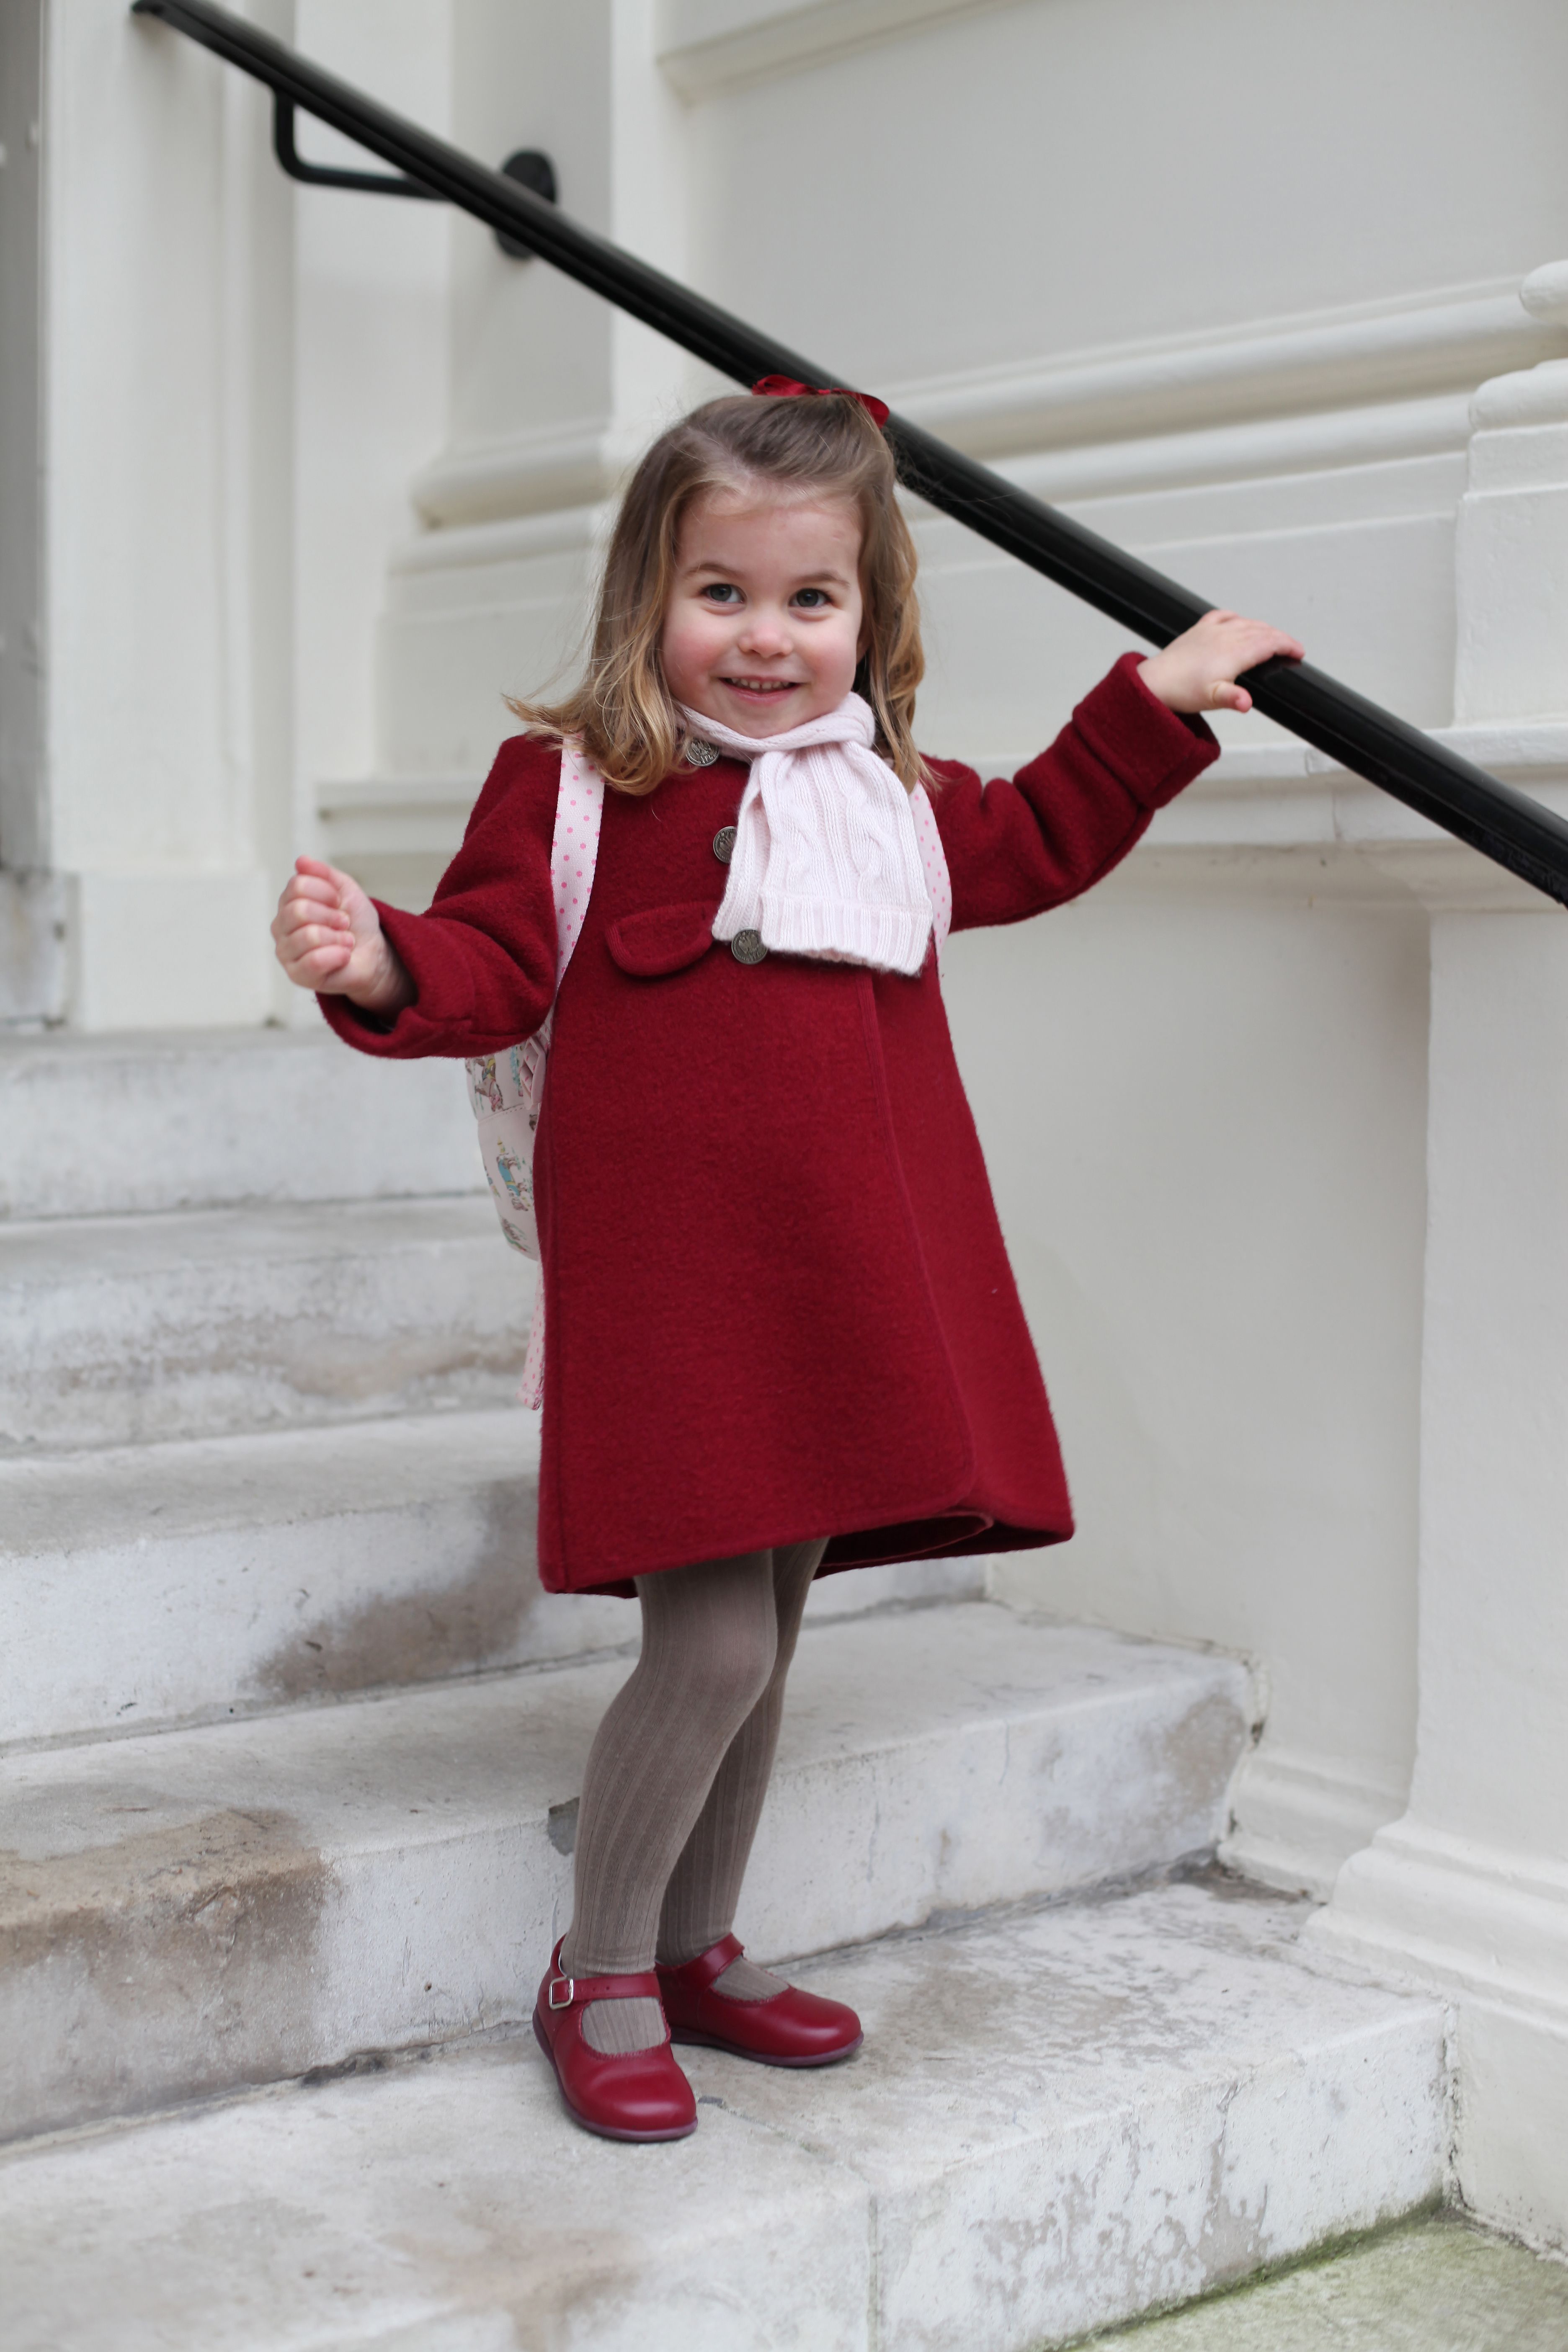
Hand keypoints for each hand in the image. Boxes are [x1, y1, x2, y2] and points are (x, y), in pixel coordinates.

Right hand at [271, 856, 412, 1017]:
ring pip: (308, 936)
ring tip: (345, 941)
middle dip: (332, 916)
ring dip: (337, 938)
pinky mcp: (296, 975)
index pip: (298, 885)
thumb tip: (301, 861)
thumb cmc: (355, 923)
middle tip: (344, 924)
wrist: (373, 953)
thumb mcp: (345, 890)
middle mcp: (281, 926)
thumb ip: (324, 874)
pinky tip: (343, 956)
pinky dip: (337, 956)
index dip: (327, 892)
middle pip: (299, 910)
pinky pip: (314, 961)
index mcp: (288, 902)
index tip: (338, 902)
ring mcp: (285, 952)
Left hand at [1138, 610, 1304, 714]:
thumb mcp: (1211, 699)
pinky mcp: (1199, 629)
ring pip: (1246, 622)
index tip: (1299, 652)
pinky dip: (1237, 618)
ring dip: (1263, 628)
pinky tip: (1239, 621)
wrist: (1155, 682)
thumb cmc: (1182, 692)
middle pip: (1262, 631)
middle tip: (1291, 648)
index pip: (1269, 643)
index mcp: (1233, 653)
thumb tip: (1247, 703)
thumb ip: (1233, 698)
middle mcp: (1225, 637)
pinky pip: (1223, 615)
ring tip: (1272, 637)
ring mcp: (1212, 631)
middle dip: (1280, 638)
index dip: (1288, 646)